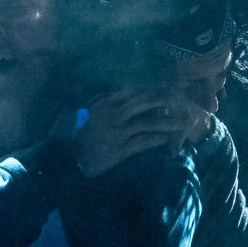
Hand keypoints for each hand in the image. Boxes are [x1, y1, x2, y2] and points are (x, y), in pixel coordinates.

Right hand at [58, 90, 210, 178]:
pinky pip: (144, 142)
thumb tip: (113, 92)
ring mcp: (118, 132)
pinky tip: (168, 139)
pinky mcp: (120, 150)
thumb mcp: (78, 110)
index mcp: (104, 103)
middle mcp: (113, 114)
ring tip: (183, 121)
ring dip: (168, 121)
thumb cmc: (68, 135)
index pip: (133, 91)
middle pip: (146, 102)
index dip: (151, 88)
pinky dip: (157, 139)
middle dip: (165, 100)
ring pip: (148, 122)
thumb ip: (96, 99)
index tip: (166, 88)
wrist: (64, 159)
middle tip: (181, 100)